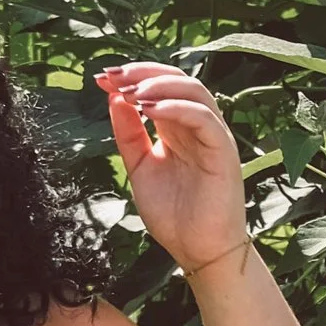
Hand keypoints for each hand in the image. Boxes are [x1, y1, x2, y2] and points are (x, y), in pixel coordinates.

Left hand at [96, 62, 249, 280]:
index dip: (133, 78)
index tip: (102, 78)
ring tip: (131, 92)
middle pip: (178, 80)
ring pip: (194, 91)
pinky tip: (149, 109)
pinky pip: (203, 118)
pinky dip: (176, 108)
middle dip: (143, 73)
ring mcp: (213, 137)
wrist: (197, 252)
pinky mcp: (223, 151)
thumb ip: (129, 134)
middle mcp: (198, 127)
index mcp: (179, 128)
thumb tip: (114, 98)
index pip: (161, 87)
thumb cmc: (174, 215)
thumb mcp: (140, 168)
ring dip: (159, 85)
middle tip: (112, 77)